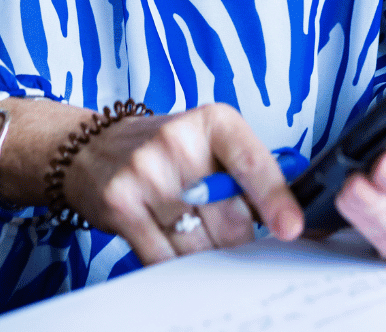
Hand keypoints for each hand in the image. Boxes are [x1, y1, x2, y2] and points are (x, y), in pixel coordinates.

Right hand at [64, 103, 304, 263]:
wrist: (94, 147)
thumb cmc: (165, 149)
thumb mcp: (210, 143)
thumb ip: (247, 175)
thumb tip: (289, 220)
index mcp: (213, 121)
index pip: (252, 162)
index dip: (275, 198)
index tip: (291, 228)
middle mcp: (178, 141)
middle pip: (230, 218)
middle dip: (236, 237)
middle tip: (224, 229)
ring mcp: (146, 173)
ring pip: (200, 245)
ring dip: (206, 254)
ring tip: (194, 231)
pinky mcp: (122, 205)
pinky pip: (165, 258)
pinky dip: (177, 264)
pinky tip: (174, 247)